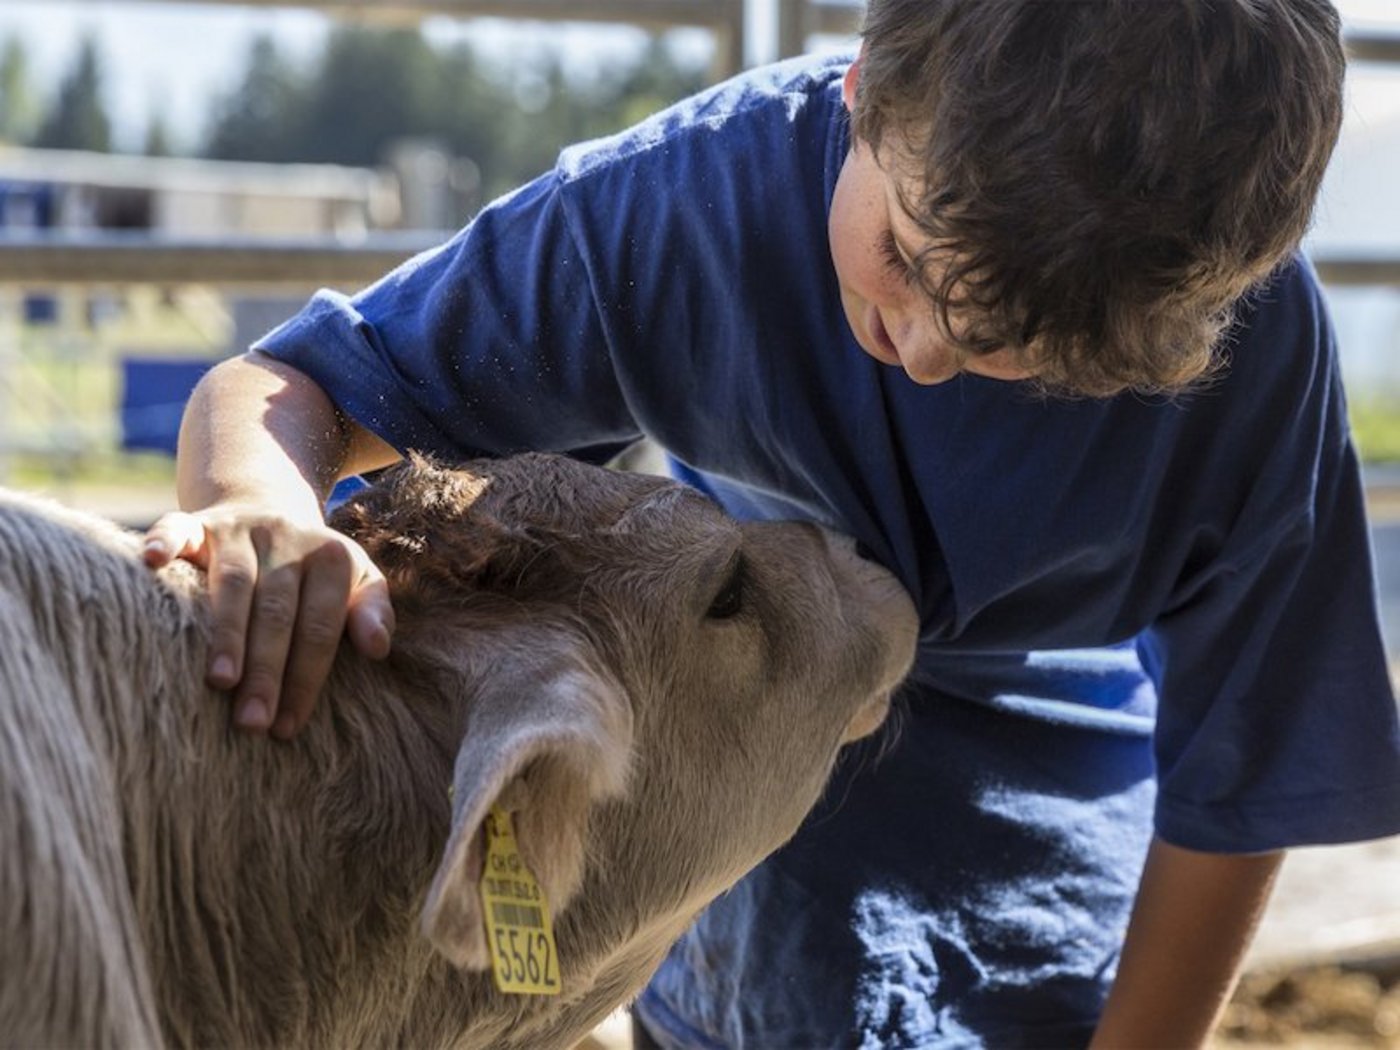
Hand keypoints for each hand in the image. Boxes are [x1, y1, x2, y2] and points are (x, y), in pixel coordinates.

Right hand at [142, 505, 394, 738]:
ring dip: (226, 632)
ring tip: (220, 682)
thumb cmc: (313, 570)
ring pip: (233, 582)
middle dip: (266, 670)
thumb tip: (378, 648)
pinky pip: (177, 527)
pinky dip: (164, 541)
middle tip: (253, 722)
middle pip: (277, 611)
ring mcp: (240, 528)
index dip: (305, 678)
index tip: (287, 727)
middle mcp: (286, 537)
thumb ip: (371, 611)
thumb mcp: (356, 581)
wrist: (269, 506)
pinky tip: (152, 563)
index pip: (319, 626)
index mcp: (331, 556)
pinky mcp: (198, 522)